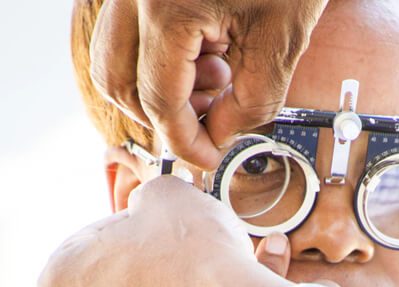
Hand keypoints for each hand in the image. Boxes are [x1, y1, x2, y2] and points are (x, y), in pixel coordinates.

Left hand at [38, 176, 291, 286]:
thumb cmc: (197, 255)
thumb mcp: (167, 194)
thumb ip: (145, 194)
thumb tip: (148, 206)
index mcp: (58, 280)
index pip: (89, 238)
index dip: (128, 225)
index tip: (158, 227)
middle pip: (107, 282)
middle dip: (138, 266)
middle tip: (178, 252)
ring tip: (198, 282)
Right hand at [89, 0, 329, 168]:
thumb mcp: (283, 38)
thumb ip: (249, 102)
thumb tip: (218, 135)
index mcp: (166, 5)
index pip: (158, 102)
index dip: (185, 142)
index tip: (207, 159)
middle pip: (118, 82)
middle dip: (162, 115)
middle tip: (210, 118)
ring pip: (115, 56)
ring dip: (158, 85)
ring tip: (218, 73)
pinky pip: (130, 29)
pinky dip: (162, 54)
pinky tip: (209, 47)